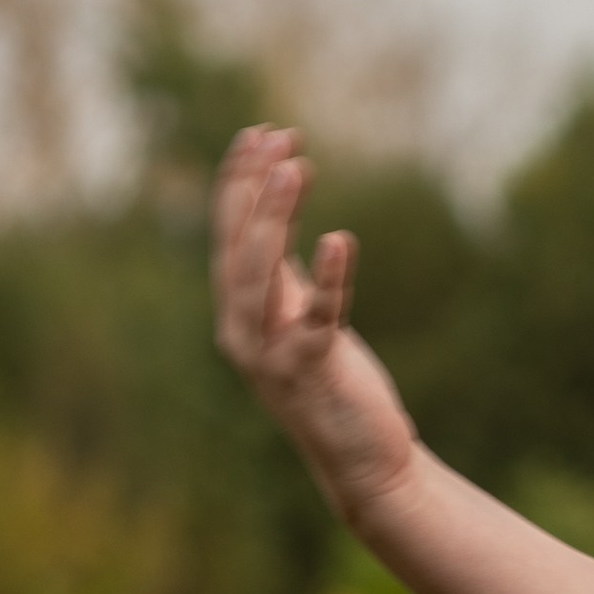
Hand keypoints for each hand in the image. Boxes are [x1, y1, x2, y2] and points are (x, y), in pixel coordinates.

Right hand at [212, 125, 418, 528]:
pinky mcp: (312, 372)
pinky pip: (319, 317)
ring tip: (295, 168)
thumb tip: (277, 210)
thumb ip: (284, 270)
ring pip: (263, 276)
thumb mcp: (301, 316)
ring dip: (276, 219)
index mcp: (238, 313)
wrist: (363, 461)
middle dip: (252, 189)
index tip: (261, 132)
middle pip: (238, 247)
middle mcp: (242, 331)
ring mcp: (271, 355)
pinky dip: (329, 278)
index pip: (230, 235)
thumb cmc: (333, 384)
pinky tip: (341, 239)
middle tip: (274, 137)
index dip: (241, 182)